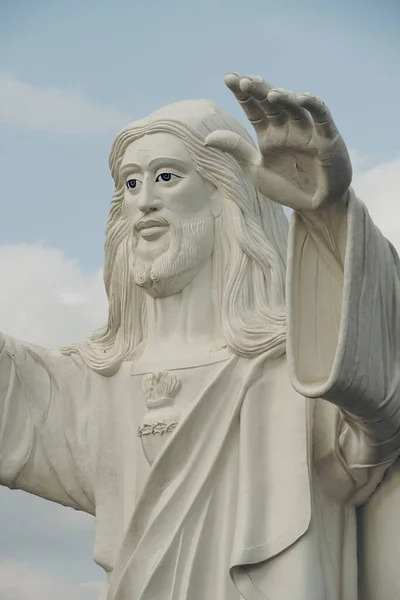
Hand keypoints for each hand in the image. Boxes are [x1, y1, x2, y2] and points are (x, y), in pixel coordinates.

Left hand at [205, 73, 351, 211]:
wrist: (315, 207)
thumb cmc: (287, 188)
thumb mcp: (256, 170)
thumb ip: (236, 150)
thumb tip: (207, 138)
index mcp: (268, 133)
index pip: (253, 107)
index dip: (242, 93)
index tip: (228, 78)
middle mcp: (286, 127)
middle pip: (271, 102)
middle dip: (258, 90)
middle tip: (242, 80)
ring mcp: (307, 130)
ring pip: (294, 106)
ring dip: (283, 97)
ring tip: (269, 94)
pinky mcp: (327, 138)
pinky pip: (321, 116)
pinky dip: (313, 105)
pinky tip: (301, 98)